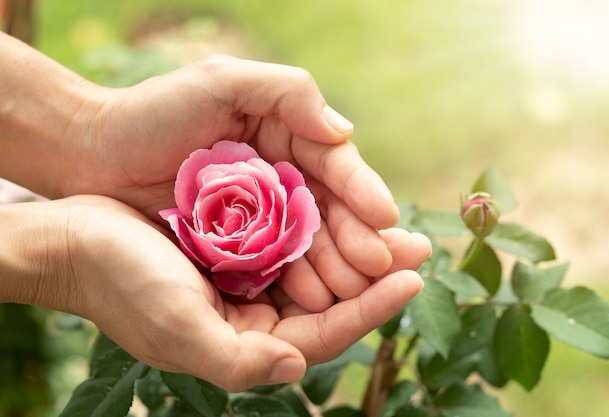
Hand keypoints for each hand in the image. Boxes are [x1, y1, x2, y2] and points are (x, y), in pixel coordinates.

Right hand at [16, 196, 428, 391]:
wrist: (78, 240)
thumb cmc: (122, 285)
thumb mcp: (177, 328)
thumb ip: (237, 360)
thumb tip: (296, 366)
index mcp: (246, 345)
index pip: (324, 334)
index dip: (371, 309)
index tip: (411, 276)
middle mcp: (254, 319)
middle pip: (331, 301)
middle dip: (376, 274)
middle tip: (419, 244)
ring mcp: (248, 283)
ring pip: (317, 269)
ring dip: (354, 246)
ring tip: (395, 224)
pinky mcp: (238, 249)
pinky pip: (291, 240)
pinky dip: (319, 227)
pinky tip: (342, 207)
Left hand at [65, 55, 408, 310]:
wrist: (94, 152)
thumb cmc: (154, 111)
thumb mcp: (222, 82)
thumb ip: (288, 94)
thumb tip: (344, 133)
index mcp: (285, 136)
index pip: (335, 165)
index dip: (362, 190)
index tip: (385, 217)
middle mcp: (281, 179)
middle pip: (332, 211)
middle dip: (359, 237)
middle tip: (383, 263)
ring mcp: (261, 216)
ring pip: (310, 243)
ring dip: (337, 265)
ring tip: (358, 287)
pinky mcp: (239, 247)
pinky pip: (277, 265)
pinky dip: (300, 280)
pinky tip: (318, 299)